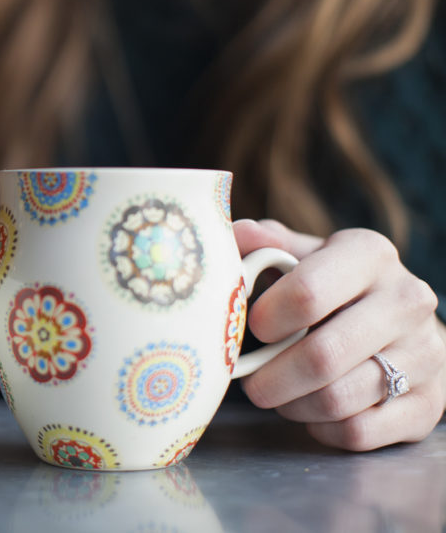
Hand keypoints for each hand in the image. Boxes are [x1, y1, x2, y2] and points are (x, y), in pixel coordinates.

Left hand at [234, 219, 444, 450]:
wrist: (403, 325)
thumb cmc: (336, 287)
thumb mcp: (305, 256)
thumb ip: (268, 245)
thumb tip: (238, 234)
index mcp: (370, 255)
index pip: (308, 293)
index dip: (267, 319)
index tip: (252, 329)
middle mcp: (407, 300)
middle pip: (322, 356)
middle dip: (270, 377)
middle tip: (249, 381)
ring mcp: (426, 354)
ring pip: (338, 400)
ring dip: (292, 405)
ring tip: (277, 394)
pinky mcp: (429, 404)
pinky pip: (358, 431)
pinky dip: (321, 428)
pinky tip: (311, 411)